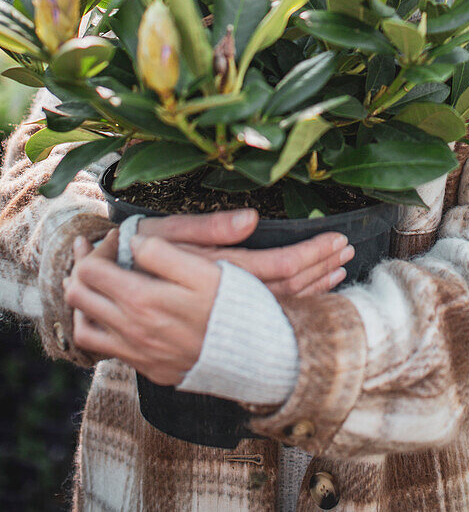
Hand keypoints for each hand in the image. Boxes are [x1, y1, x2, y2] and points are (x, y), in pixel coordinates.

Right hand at [62, 209, 354, 382]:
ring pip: (277, 304)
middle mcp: (222, 301)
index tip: (339, 238)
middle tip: (347, 250)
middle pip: (286, 289)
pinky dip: (290, 304)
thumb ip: (209, 228)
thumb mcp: (165, 235)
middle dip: (319, 269)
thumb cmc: (131, 252)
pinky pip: (261, 316)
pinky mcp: (213, 324)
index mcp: (216, 274)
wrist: (97, 290)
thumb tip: (252, 218)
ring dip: (311, 287)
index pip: (278, 265)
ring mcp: (218, 317)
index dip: (311, 253)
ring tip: (338, 267)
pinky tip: (307, 292)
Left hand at [64, 232, 220, 383]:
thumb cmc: (231, 305)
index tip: (118, 237)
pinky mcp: (146, 366)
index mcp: (141, 299)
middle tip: (93, 251)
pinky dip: (96, 327)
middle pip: (79, 295)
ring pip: (83, 326)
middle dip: (81, 267)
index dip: (99, 247)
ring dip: (82, 300)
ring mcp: (136, 351)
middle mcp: (131, 329)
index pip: (91, 269)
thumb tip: (134, 241)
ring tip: (91, 280)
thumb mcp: (203, 268)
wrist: (254, 355)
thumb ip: (163, 252)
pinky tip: (109, 313)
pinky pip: (102, 349)